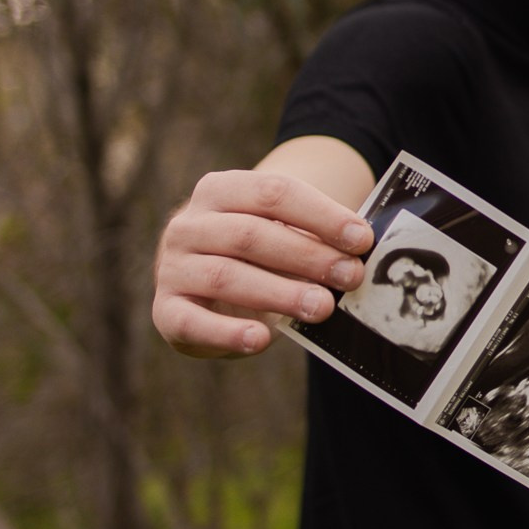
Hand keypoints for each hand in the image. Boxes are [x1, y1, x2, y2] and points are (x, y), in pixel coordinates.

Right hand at [152, 169, 373, 357]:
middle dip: (307, 256)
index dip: (321, 215)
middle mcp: (188, 223)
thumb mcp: (282, 237)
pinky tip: (261, 339)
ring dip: (280, 292)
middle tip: (350, 277)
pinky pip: (192, 321)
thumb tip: (359, 254)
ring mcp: (171, 266)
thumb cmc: (258, 257)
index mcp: (220, 189)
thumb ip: (313, 240)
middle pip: (251, 234)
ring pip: (227, 276)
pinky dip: (228, 332)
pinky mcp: (166, 309)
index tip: (362, 239)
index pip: (273, 192)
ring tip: (322, 307)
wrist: (207, 288)